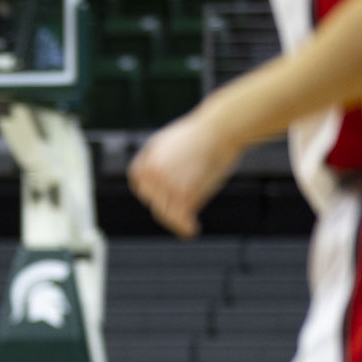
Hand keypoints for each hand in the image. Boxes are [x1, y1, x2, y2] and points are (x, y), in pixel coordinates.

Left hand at [128, 109, 242, 237]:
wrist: (219, 130)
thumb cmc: (197, 134)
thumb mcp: (164, 143)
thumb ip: (154, 161)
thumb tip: (150, 177)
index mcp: (145, 165)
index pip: (141, 187)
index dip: (151, 192)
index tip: (161, 197)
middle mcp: (152, 178)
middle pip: (154, 201)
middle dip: (166, 204)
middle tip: (181, 207)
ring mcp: (167, 188)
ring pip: (166, 213)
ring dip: (176, 220)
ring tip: (186, 224)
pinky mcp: (184, 196)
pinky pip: (181, 219)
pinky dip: (186, 227)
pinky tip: (192, 230)